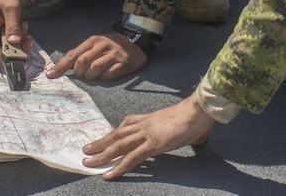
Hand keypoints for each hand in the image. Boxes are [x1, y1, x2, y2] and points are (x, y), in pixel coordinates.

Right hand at [0, 0, 30, 62]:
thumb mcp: (12, 8)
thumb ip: (13, 25)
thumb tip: (14, 42)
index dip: (6, 59)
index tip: (21, 58)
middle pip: (0, 52)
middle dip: (16, 47)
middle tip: (27, 35)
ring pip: (4, 47)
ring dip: (17, 41)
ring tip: (24, 26)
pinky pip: (5, 42)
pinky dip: (15, 37)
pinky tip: (21, 26)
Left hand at [46, 32, 148, 80]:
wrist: (136, 43)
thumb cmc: (111, 45)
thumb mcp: (95, 43)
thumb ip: (80, 52)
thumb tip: (62, 62)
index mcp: (93, 41)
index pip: (73, 55)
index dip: (60, 67)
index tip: (50, 75)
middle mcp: (102, 46)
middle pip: (82, 63)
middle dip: (78, 73)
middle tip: (82, 74)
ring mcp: (113, 55)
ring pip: (94, 70)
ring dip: (90, 76)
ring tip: (94, 74)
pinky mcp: (123, 64)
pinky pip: (108, 76)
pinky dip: (104, 78)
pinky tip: (106, 74)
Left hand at [82, 95, 215, 178]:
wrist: (199, 110)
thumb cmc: (197, 116)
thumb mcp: (185, 124)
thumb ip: (185, 132)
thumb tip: (198, 137)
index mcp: (151, 118)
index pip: (127, 125)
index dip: (114, 132)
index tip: (104, 137)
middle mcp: (144, 124)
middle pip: (117, 135)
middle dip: (100, 143)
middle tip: (86, 150)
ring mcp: (147, 134)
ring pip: (118, 146)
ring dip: (102, 155)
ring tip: (88, 162)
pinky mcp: (153, 144)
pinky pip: (132, 158)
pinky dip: (119, 167)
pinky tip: (109, 175)